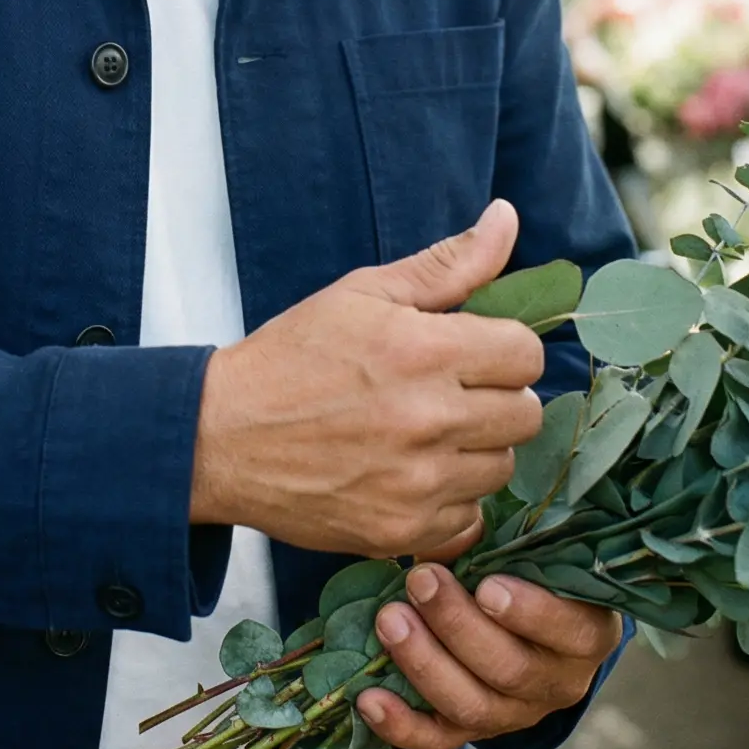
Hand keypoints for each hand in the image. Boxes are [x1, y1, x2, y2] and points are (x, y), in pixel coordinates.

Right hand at [189, 200, 544, 557]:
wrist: (221, 436)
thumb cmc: (293, 356)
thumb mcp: (364, 293)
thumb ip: (448, 263)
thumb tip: (506, 216)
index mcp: (425, 350)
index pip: (526, 353)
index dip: (503, 348)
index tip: (471, 352)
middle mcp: (430, 419)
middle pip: (526, 413)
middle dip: (495, 397)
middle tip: (448, 392)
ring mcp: (418, 482)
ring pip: (502, 467)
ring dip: (475, 450)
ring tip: (425, 434)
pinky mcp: (403, 531)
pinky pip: (470, 519)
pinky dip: (450, 500)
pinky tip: (412, 475)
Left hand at [356, 565, 621, 748]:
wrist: (522, 620)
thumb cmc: (525, 571)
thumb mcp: (526, 553)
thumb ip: (499, 543)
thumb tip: (455, 525)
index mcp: (585, 634)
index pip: (569, 631)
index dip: (531, 613)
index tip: (486, 586)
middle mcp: (557, 683)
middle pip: (509, 669)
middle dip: (458, 625)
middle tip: (420, 581)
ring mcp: (514, 714)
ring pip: (471, 706)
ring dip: (424, 663)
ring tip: (389, 620)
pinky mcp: (473, 731)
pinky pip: (437, 741)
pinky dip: (401, 725)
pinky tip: (368, 699)